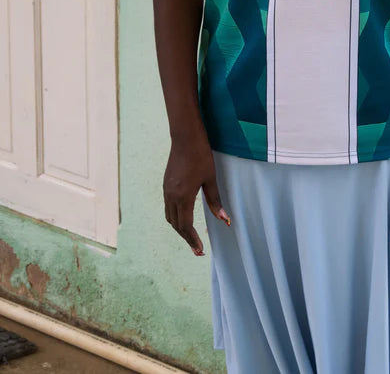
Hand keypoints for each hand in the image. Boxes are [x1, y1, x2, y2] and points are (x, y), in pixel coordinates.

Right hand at [163, 133, 229, 254]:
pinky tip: (184, 217)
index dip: (192, 240)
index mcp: (183, 197)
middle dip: (186, 238)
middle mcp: (171, 196)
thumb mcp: (210, 179)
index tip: (200, 251)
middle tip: (197, 249)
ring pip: (170, 217)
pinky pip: (168, 207)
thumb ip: (215, 201)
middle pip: (176, 225)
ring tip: (191, 236)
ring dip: (180, 228)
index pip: (186, 226)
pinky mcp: (165, 185)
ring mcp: (166, 190)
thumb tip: (224, 220)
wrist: (185, 138)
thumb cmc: (201, 156)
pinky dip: (175, 217)